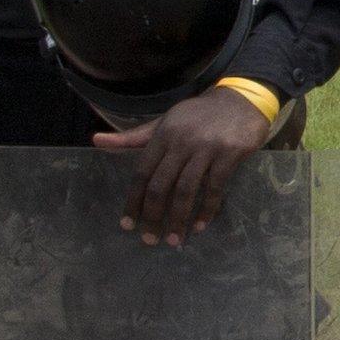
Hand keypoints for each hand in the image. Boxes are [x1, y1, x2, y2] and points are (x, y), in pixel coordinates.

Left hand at [93, 87, 273, 245]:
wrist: (243, 99)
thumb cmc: (199, 115)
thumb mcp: (165, 122)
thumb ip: (134, 137)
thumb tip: (96, 141)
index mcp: (163, 134)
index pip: (142, 172)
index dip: (133, 200)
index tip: (128, 224)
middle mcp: (182, 141)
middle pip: (161, 185)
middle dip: (153, 216)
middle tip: (150, 239)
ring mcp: (207, 147)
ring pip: (186, 190)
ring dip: (179, 219)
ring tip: (175, 239)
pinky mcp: (230, 153)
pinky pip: (215, 187)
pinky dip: (207, 209)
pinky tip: (201, 224)